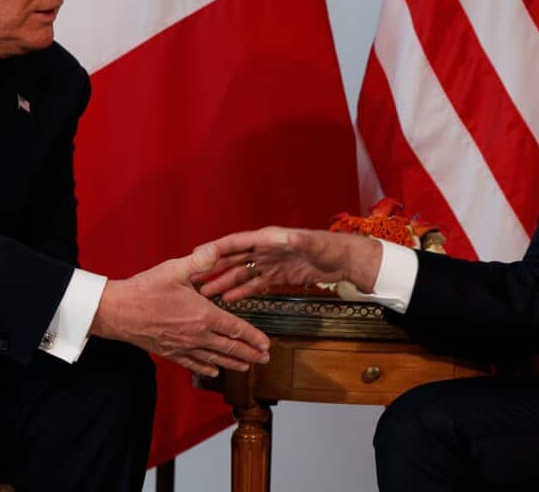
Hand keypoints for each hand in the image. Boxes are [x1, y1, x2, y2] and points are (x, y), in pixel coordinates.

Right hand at [90, 246, 271, 376]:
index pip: (236, 329)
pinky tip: (214, 371)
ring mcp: (183, 346)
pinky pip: (192, 363)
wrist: (117, 311)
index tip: (267, 345)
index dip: (253, 338)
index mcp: (202, 314)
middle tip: (265, 360)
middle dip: (250, 354)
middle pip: (229, 348)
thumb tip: (217, 249)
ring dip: (233, 363)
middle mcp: (196, 335)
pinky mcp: (169, 352)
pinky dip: (206, 367)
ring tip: (247, 367)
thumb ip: (200, 261)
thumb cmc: (145, 289)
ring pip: (214, 359)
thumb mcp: (176, 269)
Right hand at [195, 226, 383, 302]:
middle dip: (213, 268)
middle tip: (194, 280)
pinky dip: (241, 292)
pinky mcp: (276, 276)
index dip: (216, 248)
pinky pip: (254, 284)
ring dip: (223, 283)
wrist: (344, 260)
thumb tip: (286, 238)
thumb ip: (298, 241)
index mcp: (268, 238)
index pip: (236, 242)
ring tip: (206, 293)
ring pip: (240, 273)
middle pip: (233, 258)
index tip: (197, 255)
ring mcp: (269, 263)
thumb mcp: (313, 243)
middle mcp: (265, 249)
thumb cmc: (329, 247)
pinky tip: (228, 300)